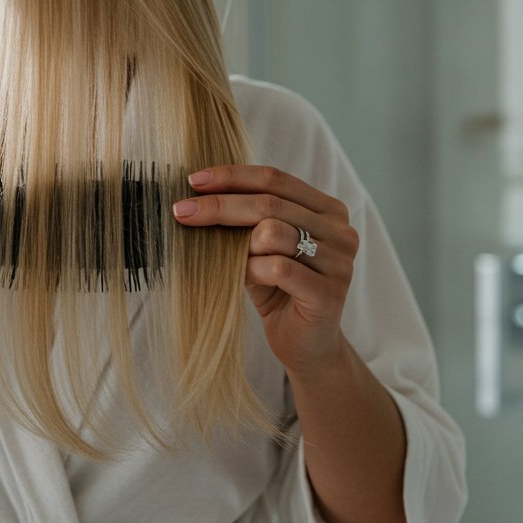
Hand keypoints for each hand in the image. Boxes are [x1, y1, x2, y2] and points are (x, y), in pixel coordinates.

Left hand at [172, 165, 358, 374]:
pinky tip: (240, 278)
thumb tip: (196, 193)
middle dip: (219, 205)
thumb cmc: (277, 289)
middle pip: (269, 203)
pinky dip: (250, 270)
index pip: (274, 178)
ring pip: (272, 232)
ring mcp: (339, 261)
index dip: (232, 176)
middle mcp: (340, 230)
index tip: (194, 180)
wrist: (305, 346)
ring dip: (239, 244)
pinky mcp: (330, 292)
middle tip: (181, 211)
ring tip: (228, 260)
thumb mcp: (259, 247)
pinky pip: (277, 268)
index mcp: (326, 209)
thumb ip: (245, 219)